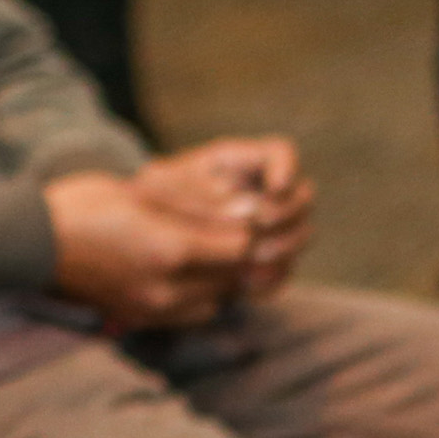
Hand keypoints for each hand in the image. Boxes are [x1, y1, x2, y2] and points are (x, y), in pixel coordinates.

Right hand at [45, 168, 252, 333]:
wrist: (31, 243)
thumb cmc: (84, 204)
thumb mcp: (145, 192)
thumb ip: (199, 206)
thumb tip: (250, 210)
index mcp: (169, 250)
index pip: (240, 249)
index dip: (249, 229)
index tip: (245, 213)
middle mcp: (166, 289)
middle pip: (232, 280)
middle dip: (239, 257)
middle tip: (233, 231)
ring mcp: (152, 310)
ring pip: (215, 303)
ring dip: (220, 280)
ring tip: (209, 253)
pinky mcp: (138, 320)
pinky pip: (189, 316)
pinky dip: (199, 296)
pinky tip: (185, 273)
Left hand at [134, 136, 313, 298]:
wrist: (135, 234)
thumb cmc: (148, 200)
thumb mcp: (164, 188)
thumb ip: (206, 194)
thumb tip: (252, 212)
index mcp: (240, 162)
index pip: (281, 153)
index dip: (287, 168)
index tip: (275, 188)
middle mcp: (262, 192)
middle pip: (303, 196)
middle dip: (286, 214)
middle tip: (259, 229)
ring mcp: (269, 227)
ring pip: (302, 233)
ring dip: (283, 248)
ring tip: (251, 260)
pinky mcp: (262, 261)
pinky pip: (283, 271)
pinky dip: (270, 278)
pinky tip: (244, 284)